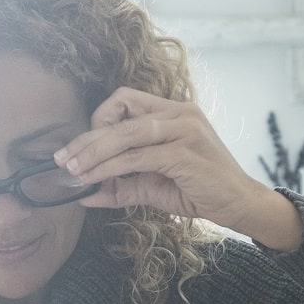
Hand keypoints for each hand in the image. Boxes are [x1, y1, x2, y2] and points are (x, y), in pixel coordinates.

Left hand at [53, 87, 302, 250]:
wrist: (241, 205)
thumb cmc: (202, 192)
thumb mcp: (156, 186)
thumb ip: (123, 185)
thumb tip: (85, 194)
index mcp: (175, 111)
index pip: (126, 98)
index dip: (100, 118)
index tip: (83, 146)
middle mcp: (180, 112)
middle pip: (120, 113)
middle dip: (86, 137)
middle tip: (62, 158)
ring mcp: (185, 129)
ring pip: (125, 133)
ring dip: (94, 152)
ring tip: (73, 170)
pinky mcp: (185, 152)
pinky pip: (137, 157)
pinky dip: (111, 168)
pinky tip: (96, 180)